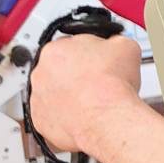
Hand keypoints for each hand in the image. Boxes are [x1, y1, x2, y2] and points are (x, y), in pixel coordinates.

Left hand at [28, 35, 142, 153]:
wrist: (108, 117)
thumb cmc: (112, 86)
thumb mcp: (125, 46)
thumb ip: (112, 42)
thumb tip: (113, 45)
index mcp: (55, 50)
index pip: (70, 46)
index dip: (87, 54)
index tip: (96, 61)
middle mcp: (40, 73)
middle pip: (58, 70)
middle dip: (75, 74)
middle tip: (96, 81)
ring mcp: (38, 98)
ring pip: (54, 94)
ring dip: (69, 95)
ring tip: (92, 100)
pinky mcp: (41, 121)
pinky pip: (53, 116)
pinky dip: (66, 116)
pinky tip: (85, 115)